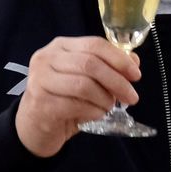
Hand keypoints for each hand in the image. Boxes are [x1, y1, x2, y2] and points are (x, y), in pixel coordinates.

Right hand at [14, 36, 141, 157]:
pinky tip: (97, 115)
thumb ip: (107, 68)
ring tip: (109, 107)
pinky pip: (76, 105)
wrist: (34, 127)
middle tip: (132, 97)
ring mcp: (40, 80)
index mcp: (60, 47)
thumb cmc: (63, 100)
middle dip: (117, 81)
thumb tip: (134, 61)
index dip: (119, 58)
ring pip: (83, 85)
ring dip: (105, 98)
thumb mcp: (86, 80)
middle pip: (90, 64)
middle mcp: (46, 58)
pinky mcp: (41, 103)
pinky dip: (94, 112)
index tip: (136, 75)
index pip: (94, 44)